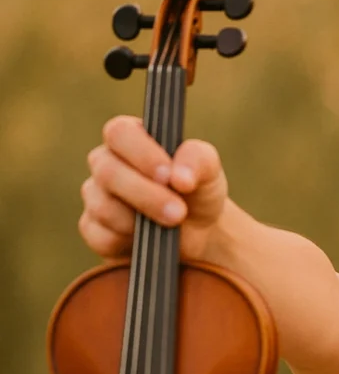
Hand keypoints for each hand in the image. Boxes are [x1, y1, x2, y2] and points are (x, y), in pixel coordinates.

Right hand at [79, 115, 228, 260]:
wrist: (200, 231)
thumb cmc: (198, 190)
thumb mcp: (209, 169)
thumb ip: (198, 160)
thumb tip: (179, 178)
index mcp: (130, 138)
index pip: (119, 133)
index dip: (142, 154)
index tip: (169, 175)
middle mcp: (106, 163)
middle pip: (108, 172)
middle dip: (146, 195)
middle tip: (179, 211)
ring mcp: (96, 196)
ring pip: (103, 207)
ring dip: (141, 221)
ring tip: (171, 225)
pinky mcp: (94, 230)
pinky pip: (101, 236)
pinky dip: (129, 241)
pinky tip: (151, 240)